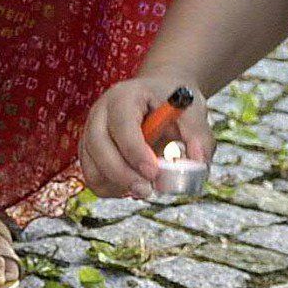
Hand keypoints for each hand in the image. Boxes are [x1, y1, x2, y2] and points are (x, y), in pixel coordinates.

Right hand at [81, 75, 214, 197]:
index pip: (122, 125)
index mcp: (125, 96)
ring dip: (116, 185)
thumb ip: (198, 136)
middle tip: (147, 191)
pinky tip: (132, 185)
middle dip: (121, 174)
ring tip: (143, 188)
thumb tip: (198, 163)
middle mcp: (101, 113)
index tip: (154, 173)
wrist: (159, 97)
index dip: (135, 152)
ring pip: (91, 167)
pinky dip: (110, 188)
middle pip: (98, 146)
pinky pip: (92, 177)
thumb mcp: (192, 111)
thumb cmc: (174, 103)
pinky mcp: (89, 151)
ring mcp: (91, 132)